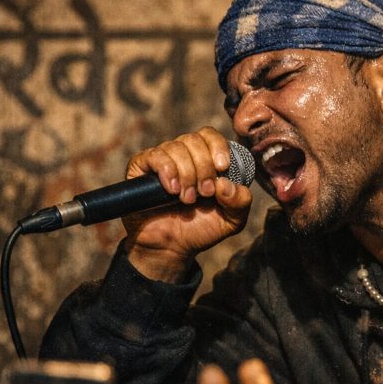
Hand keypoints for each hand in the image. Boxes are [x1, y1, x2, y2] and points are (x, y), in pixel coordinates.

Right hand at [123, 127, 251, 281]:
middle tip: (204, 193)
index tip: (222, 168)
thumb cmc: (200, 229)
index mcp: (206, 160)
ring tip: (187, 199)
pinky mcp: (141, 168)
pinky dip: (167, 170)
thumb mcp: (231, 220)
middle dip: (204, 167)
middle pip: (194, 140)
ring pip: (176, 147)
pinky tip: (171, 190)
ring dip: (186, 174)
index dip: (218, 146)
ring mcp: (162, 160)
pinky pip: (154, 155)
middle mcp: (183, 155)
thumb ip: (241, 201)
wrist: (170, 248)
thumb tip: (226, 183)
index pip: (210, 135)